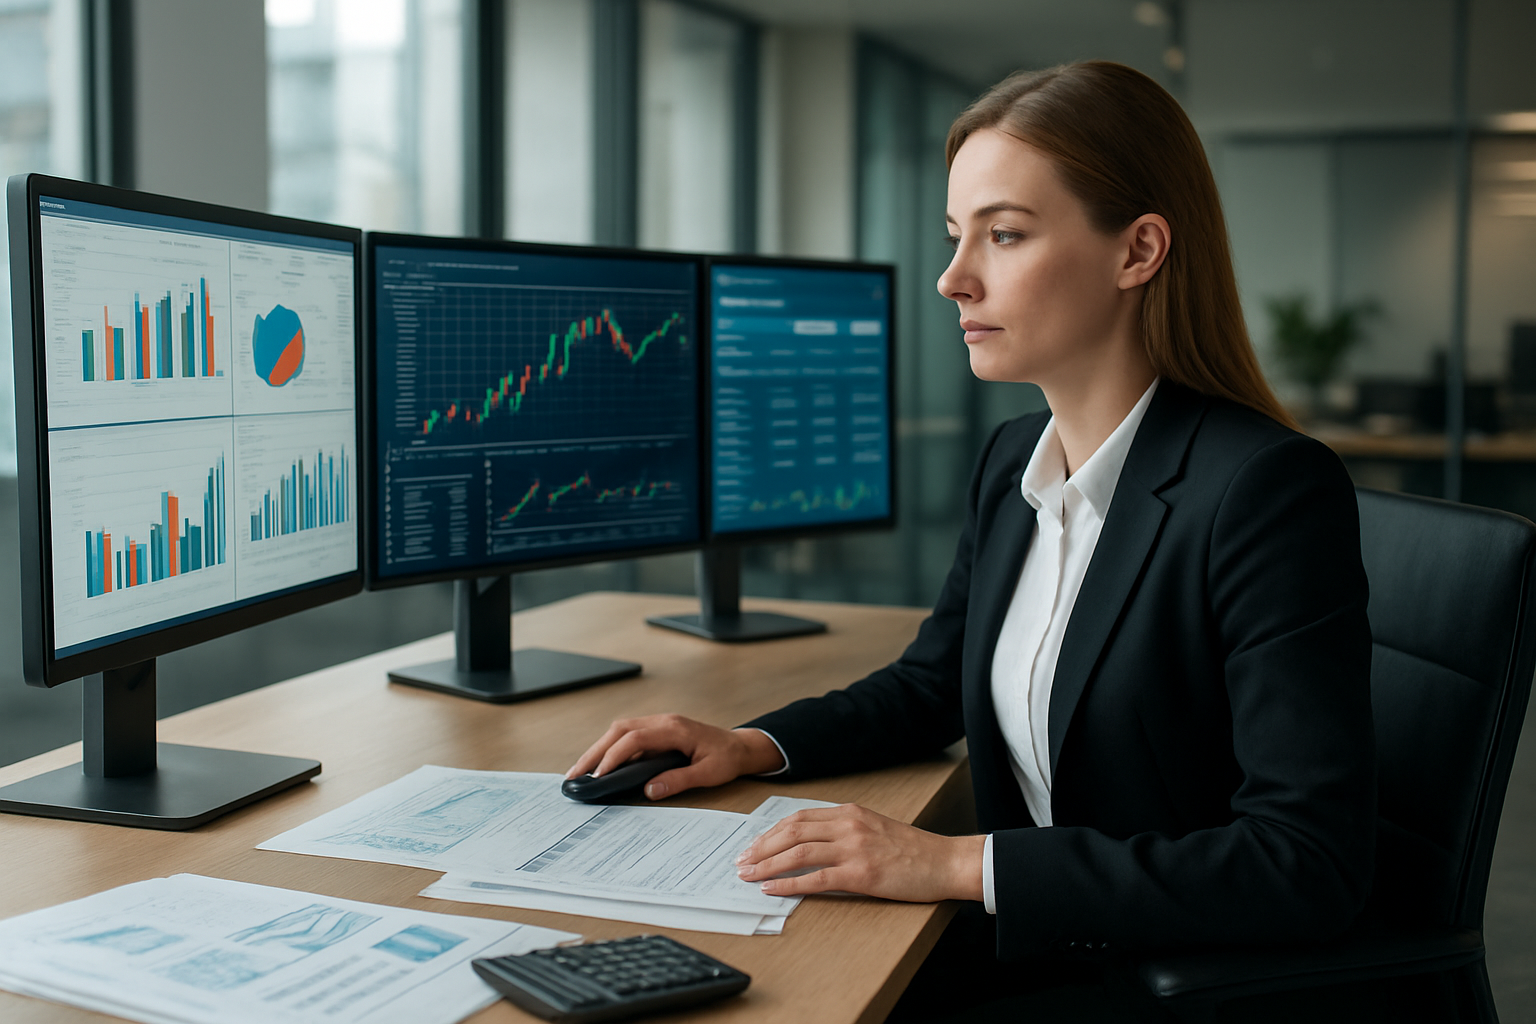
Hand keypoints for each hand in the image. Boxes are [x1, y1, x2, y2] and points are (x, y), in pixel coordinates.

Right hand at [565, 714, 785, 799]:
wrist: (739, 747)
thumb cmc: (727, 758)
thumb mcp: (709, 773)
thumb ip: (679, 780)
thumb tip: (650, 790)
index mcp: (675, 729)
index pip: (635, 738)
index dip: (614, 756)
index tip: (599, 775)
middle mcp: (663, 722)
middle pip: (619, 730)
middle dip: (594, 751)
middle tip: (575, 774)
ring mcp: (659, 724)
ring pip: (620, 731)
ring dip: (599, 749)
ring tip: (581, 772)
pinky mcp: (657, 732)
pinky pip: (628, 736)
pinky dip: (611, 750)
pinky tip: (601, 767)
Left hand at [736, 804, 986, 903]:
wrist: (945, 862)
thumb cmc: (912, 850)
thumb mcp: (874, 827)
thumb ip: (844, 830)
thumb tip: (810, 843)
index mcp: (850, 812)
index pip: (799, 818)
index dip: (771, 832)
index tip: (753, 844)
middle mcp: (848, 826)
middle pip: (792, 832)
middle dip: (761, 847)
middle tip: (741, 861)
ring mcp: (854, 849)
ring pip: (798, 853)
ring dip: (767, 865)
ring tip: (749, 875)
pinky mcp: (860, 874)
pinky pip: (815, 879)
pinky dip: (789, 884)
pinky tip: (772, 889)